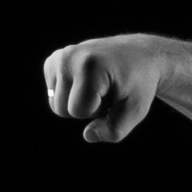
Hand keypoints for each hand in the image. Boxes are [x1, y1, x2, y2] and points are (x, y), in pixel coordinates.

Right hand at [41, 35, 164, 143]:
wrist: (138, 55)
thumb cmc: (138, 83)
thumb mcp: (135, 110)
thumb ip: (114, 130)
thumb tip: (88, 136)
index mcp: (89, 66)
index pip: (77, 111)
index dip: (97, 111)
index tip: (114, 94)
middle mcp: (69, 57)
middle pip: (61, 109)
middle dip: (85, 109)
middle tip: (106, 91)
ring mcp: (60, 56)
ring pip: (55, 103)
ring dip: (76, 102)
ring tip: (97, 87)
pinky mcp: (54, 60)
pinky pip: (53, 93)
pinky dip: (69, 94)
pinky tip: (86, 82)